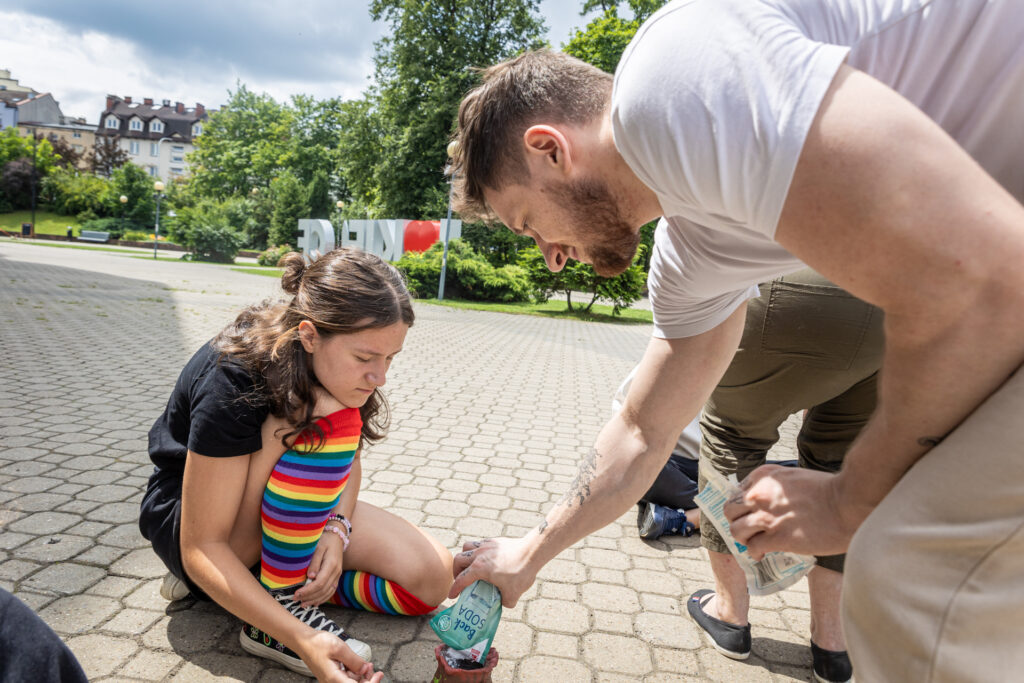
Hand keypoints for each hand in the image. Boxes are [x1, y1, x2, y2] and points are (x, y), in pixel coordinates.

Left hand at [295, 530, 343, 606]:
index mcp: (331, 565)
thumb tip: (310, 577)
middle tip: (295, 599)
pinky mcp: (336, 577)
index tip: (296, 594)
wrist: (337, 537)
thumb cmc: (325, 541)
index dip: (307, 591)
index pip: (319, 583)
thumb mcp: (318, 548)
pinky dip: (322, 598)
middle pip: (323, 590)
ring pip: (327, 593)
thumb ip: (314, 562)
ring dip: (315, 600)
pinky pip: (331, 591)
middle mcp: (336, 572)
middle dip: (309, 597)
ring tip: (303, 604)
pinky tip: (314, 602)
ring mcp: (338, 576)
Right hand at [298, 630, 382, 682]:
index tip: (379, 674)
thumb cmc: (318, 644)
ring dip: (362, 676)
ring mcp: (332, 680)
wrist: (304, 641)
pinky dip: (355, 673)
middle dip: (368, 680)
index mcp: (334, 679)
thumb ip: (354, 661)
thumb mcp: (339, 648)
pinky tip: (359, 665)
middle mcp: (333, 682)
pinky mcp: (332, 676)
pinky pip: (347, 679)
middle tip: (374, 669)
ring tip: (367, 664)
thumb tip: (366, 670)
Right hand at [449, 536, 537, 607]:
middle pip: (458, 560)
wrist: (532, 552)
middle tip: (460, 579)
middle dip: (456, 571)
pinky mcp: (494, 541)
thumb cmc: (521, 572)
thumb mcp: (512, 595)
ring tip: (470, 565)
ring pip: (466, 547)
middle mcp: (479, 555)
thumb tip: (503, 602)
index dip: (454, 590)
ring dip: (464, 557)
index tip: (452, 596)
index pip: (461, 580)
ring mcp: (486, 545)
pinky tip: (485, 558)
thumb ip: (505, 601)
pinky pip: (479, 543)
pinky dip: (477, 551)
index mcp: (479, 568)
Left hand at [723, 465, 861, 558]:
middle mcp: (759, 494)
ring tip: (754, 543)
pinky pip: (753, 547)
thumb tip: (768, 503)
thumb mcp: (794, 478)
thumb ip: (776, 487)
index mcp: (764, 476)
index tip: (749, 515)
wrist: (849, 503)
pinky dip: (755, 553)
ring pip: (736, 530)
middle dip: (737, 521)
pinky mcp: (778, 537)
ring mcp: (767, 516)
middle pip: (730, 511)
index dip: (742, 506)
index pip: (737, 492)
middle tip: (748, 529)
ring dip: (744, 539)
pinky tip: (762, 554)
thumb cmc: (829, 490)